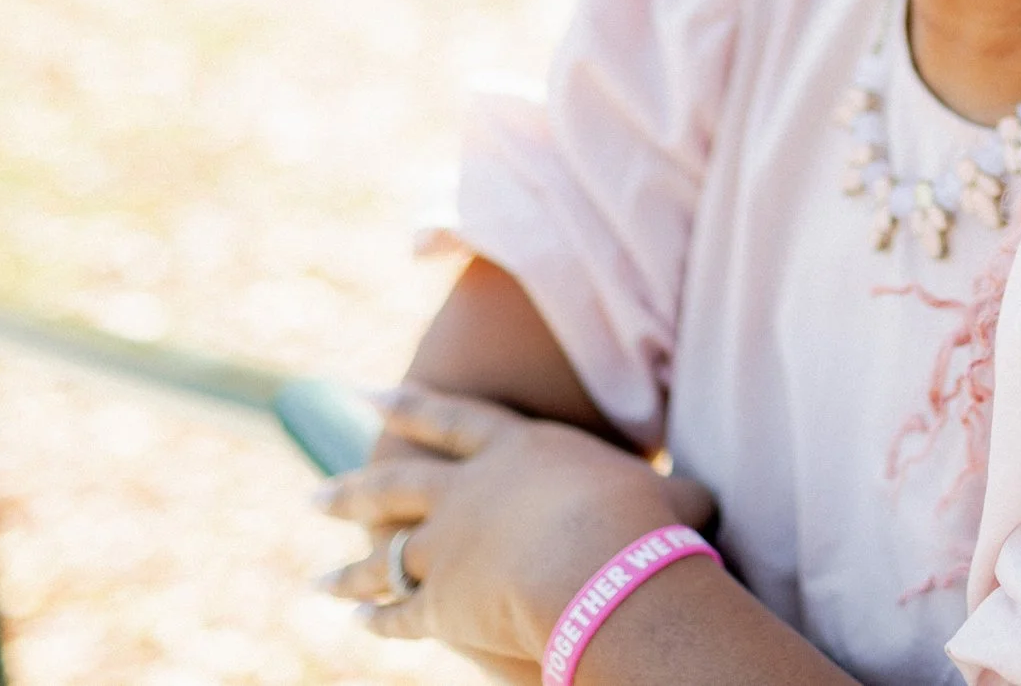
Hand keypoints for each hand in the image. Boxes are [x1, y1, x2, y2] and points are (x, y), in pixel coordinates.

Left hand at [314, 383, 716, 663]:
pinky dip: (377, 620)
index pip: (453, 423)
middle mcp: (466, 492)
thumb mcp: (664, 495)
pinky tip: (359, 624)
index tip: (372, 396)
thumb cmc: (646, 524)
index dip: (412, 409)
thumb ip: (671, 495)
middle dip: (353, 490)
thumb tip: (705, 503)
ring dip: (348, 568)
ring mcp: (444, 546)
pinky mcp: (438, 601)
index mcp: (516, 452)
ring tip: (317, 578)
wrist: (599, 568)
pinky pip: (398, 614)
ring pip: (383, 556)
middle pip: (396, 485)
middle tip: (315, 494)